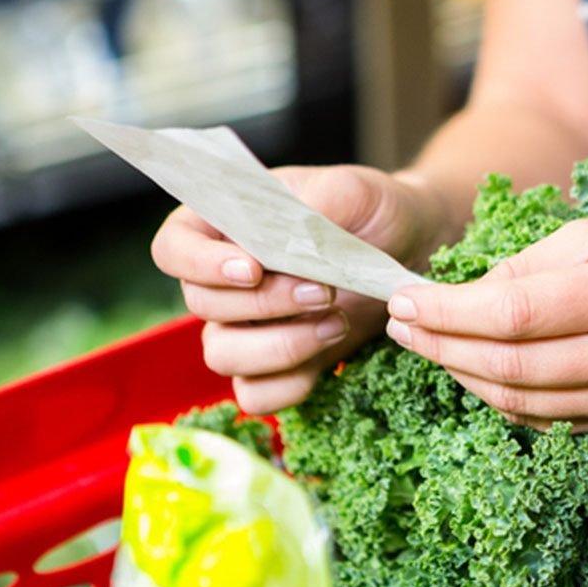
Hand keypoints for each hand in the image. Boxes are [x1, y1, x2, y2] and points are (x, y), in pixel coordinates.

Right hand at [152, 164, 446, 414]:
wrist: (414, 249)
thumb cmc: (373, 210)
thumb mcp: (353, 190)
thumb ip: (317, 206)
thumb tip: (290, 237)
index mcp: (223, 225)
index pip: (173, 248)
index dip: (200, 265)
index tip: (252, 270)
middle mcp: (223, 280)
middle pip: (202, 306)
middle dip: (265, 304)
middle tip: (325, 291)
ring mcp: (246, 327)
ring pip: (223, 356)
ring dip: (279, 347)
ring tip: (337, 321)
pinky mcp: (278, 366)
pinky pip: (255, 396)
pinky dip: (290, 384)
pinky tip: (332, 353)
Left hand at [383, 216, 587, 433]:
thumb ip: (534, 263)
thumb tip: (466, 295)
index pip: (511, 315)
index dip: (446, 312)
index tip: (404, 300)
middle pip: (506, 366)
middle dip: (439, 346)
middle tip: (401, 326)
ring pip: (519, 403)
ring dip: (462, 375)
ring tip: (429, 345)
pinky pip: (547, 421)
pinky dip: (501, 397)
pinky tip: (475, 369)